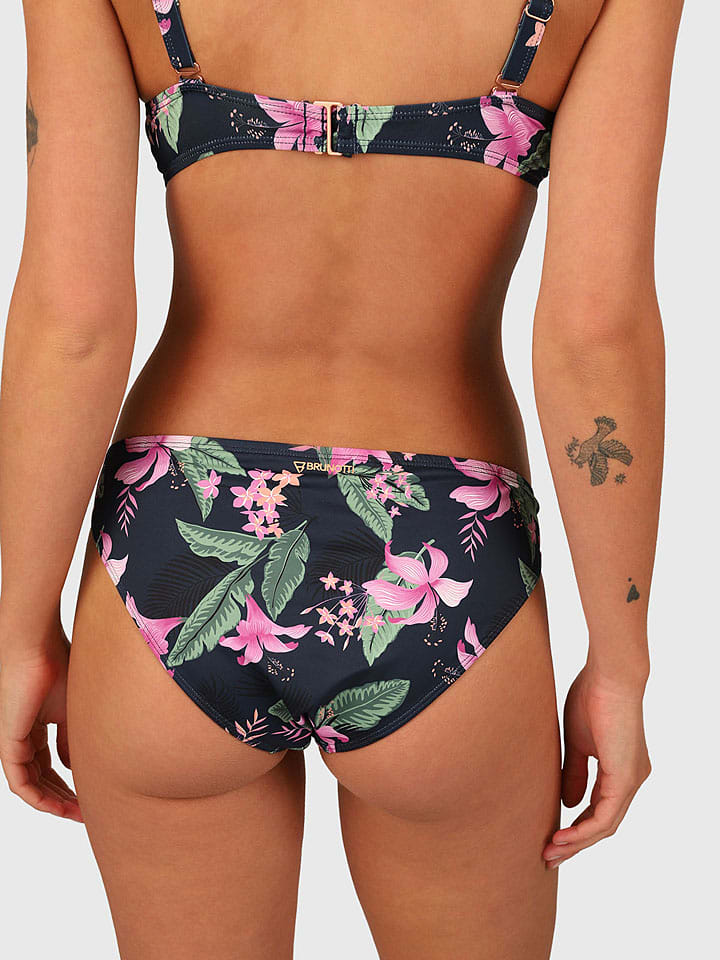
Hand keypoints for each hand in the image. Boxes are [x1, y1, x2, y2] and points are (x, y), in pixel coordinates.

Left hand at [0, 620, 82, 820]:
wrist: (36, 644)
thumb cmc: (58, 663)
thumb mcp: (73, 708)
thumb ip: (72, 739)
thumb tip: (75, 767)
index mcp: (35, 725)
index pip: (49, 764)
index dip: (69, 783)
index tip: (92, 795)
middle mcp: (20, 736)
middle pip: (41, 779)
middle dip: (64, 798)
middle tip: (87, 813)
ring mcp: (12, 741)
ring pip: (31, 785)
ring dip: (54, 803)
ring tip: (79, 813)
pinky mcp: (7, 743)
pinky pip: (20, 782)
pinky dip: (40, 798)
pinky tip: (60, 805)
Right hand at [543, 663, 649, 866]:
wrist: (609, 676)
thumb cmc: (592, 697)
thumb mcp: (579, 742)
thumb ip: (576, 772)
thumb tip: (569, 803)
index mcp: (622, 769)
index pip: (601, 809)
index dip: (577, 827)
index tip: (552, 838)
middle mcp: (632, 779)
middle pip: (604, 824)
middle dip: (575, 843)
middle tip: (548, 856)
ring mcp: (632, 780)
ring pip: (605, 826)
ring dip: (577, 843)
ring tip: (550, 852)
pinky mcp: (626, 778)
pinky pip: (605, 816)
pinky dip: (583, 830)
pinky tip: (563, 837)